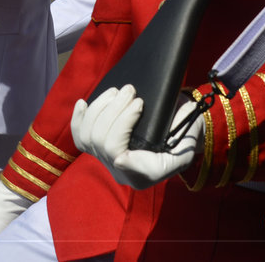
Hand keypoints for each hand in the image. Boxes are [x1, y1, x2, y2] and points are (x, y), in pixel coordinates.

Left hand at [71, 85, 201, 189]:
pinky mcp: (97, 146)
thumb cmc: (185, 135)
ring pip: (88, 136)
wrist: (180, 129)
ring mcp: (106, 159)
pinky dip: (78, 119)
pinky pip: (79, 137)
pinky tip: (83, 103)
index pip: (118, 154)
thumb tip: (121, 159)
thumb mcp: (186, 146)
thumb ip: (168, 155)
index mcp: (142, 175)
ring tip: (119, 91)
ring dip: (101, 108)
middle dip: (116, 109)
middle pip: (102, 140)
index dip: (123, 125)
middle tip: (132, 90)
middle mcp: (120, 170)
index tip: (140, 103)